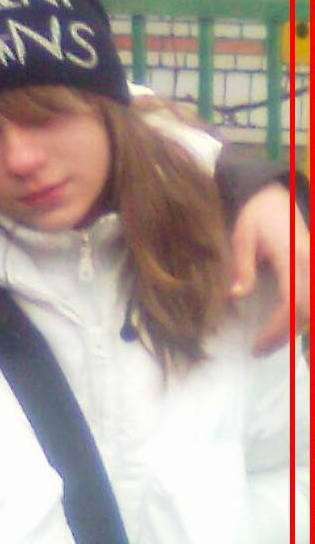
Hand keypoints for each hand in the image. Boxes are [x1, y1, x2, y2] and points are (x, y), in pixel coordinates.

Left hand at [229, 183, 309, 353]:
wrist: (274, 194)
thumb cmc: (256, 215)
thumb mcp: (242, 238)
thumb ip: (243, 267)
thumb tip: (237, 296)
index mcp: (291, 257)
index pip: (291, 302)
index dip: (277, 328)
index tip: (257, 344)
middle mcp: (309, 263)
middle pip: (307, 311)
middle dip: (285, 335)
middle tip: (261, 349)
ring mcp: (314, 264)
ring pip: (313, 307)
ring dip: (295, 328)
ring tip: (270, 341)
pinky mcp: (314, 266)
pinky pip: (312, 296)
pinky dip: (302, 315)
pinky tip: (286, 325)